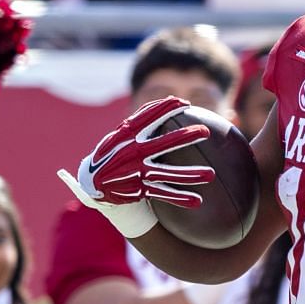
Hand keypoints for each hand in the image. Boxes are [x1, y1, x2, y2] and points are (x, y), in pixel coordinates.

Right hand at [74, 96, 213, 206]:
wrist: (93, 181)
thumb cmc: (113, 153)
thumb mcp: (121, 134)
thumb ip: (141, 121)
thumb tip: (169, 102)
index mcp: (128, 134)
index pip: (149, 116)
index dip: (167, 108)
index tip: (186, 104)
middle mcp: (133, 151)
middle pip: (164, 143)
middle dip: (185, 136)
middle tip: (206, 131)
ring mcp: (137, 171)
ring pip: (168, 173)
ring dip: (190, 174)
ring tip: (211, 174)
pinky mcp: (139, 189)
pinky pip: (164, 194)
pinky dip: (181, 198)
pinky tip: (198, 201)